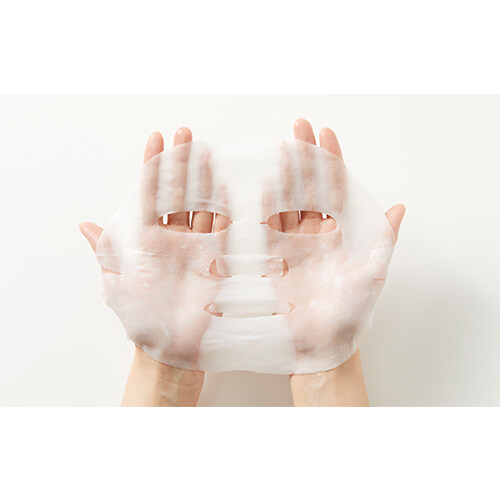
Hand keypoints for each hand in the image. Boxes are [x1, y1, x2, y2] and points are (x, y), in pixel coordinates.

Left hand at [80, 128, 227, 404]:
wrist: (173, 352)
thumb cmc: (143, 322)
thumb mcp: (119, 288)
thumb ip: (107, 255)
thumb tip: (84, 227)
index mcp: (148, 241)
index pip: (150, 195)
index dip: (152, 166)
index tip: (156, 138)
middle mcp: (174, 240)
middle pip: (179, 192)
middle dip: (182, 162)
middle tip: (186, 133)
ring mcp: (198, 248)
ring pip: (203, 205)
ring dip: (205, 178)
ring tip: (208, 151)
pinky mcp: (219, 261)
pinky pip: (226, 231)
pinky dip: (228, 210)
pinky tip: (230, 189)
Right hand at [285, 118, 404, 403]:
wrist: (319, 346)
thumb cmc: (349, 314)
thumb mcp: (371, 276)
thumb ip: (383, 241)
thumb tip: (399, 207)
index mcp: (340, 234)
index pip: (335, 188)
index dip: (330, 160)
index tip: (324, 133)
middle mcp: (314, 234)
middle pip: (308, 187)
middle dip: (304, 157)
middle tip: (297, 128)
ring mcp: (290, 245)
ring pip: (284, 202)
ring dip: (281, 175)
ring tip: (275, 149)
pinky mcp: (269, 259)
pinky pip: (261, 228)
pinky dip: (257, 207)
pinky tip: (254, 187)